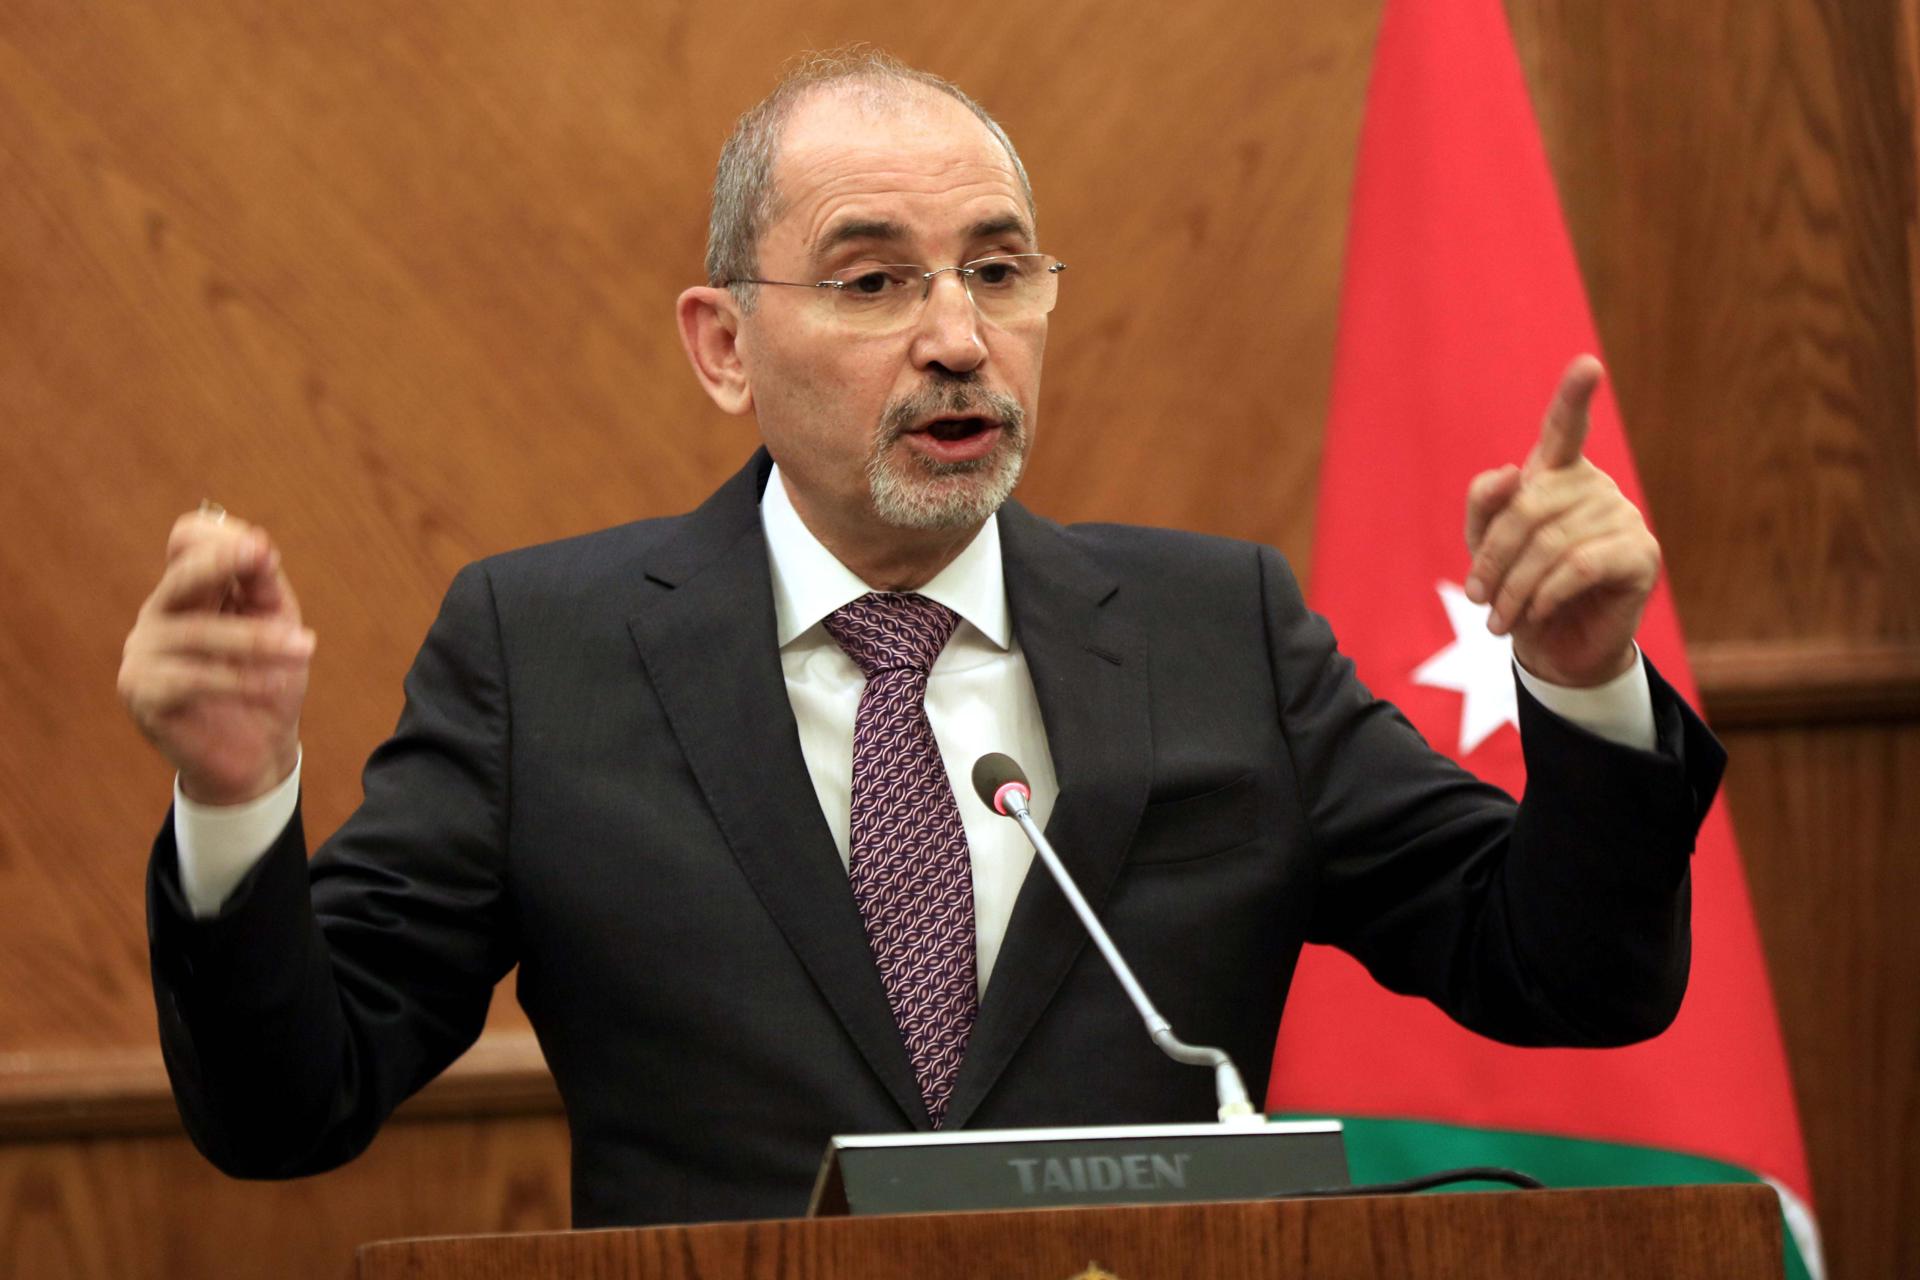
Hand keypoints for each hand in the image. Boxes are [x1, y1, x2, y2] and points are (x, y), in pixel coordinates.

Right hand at [118, 508, 312, 804]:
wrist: (256, 752)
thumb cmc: (266, 680)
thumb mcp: (277, 626)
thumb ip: (265, 587)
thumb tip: (259, 546)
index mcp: (190, 590)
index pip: (187, 542)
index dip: (222, 541)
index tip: (264, 553)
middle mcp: (160, 614)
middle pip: (180, 575)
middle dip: (222, 564)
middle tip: (265, 559)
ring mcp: (144, 653)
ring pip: (198, 632)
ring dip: (257, 639)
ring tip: (304, 648)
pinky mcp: (143, 693)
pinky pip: (194, 679)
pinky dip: (242, 680)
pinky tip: (277, 684)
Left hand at [1462, 356, 1659, 686]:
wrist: (1554, 648)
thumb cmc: (1518, 589)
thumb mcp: (1485, 546)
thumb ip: (1485, 506)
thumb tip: (1510, 473)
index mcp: (1557, 474)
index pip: (1564, 427)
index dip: (1574, 396)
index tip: (1587, 365)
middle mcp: (1594, 486)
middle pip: (1529, 506)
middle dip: (1494, 557)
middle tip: (1478, 598)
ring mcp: (1623, 516)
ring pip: (1551, 543)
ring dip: (1514, 588)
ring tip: (1499, 619)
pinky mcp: (1641, 554)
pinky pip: (1579, 566)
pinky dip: (1546, 594)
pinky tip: (1535, 614)